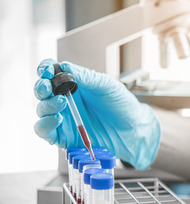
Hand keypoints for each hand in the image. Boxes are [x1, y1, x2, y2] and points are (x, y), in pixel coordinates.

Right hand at [33, 58, 160, 169]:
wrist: (133, 129)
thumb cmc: (122, 105)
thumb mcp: (106, 85)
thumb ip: (86, 77)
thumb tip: (65, 66)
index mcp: (73, 84)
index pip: (50, 73)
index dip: (44, 69)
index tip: (47, 70)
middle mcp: (65, 100)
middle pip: (41, 91)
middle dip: (41, 87)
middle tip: (49, 87)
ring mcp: (63, 118)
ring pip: (41, 110)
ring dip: (46, 106)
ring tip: (62, 103)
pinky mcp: (63, 136)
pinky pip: (44, 131)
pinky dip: (45, 125)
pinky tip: (57, 119)